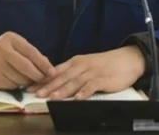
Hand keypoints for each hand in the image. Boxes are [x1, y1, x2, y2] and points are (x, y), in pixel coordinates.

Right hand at [0, 32, 54, 90]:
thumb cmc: (3, 52)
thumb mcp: (15, 46)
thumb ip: (31, 54)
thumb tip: (48, 69)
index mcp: (10, 39)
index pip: (31, 52)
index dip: (44, 63)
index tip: (52, 72)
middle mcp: (1, 50)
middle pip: (26, 67)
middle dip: (38, 75)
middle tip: (44, 80)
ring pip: (20, 79)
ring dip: (28, 82)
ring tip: (28, 79)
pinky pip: (12, 86)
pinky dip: (17, 85)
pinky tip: (14, 80)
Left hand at [28, 46, 144, 100]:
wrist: (128, 59)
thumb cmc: (106, 65)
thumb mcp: (86, 66)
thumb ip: (72, 73)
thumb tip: (56, 83)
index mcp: (75, 62)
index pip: (56, 71)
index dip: (43, 80)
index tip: (30, 87)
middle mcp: (81, 66)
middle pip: (62, 77)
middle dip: (48, 86)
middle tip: (36, 94)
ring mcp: (92, 72)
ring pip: (74, 82)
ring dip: (63, 90)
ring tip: (52, 98)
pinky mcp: (103, 79)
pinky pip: (92, 86)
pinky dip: (84, 92)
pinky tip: (78, 98)